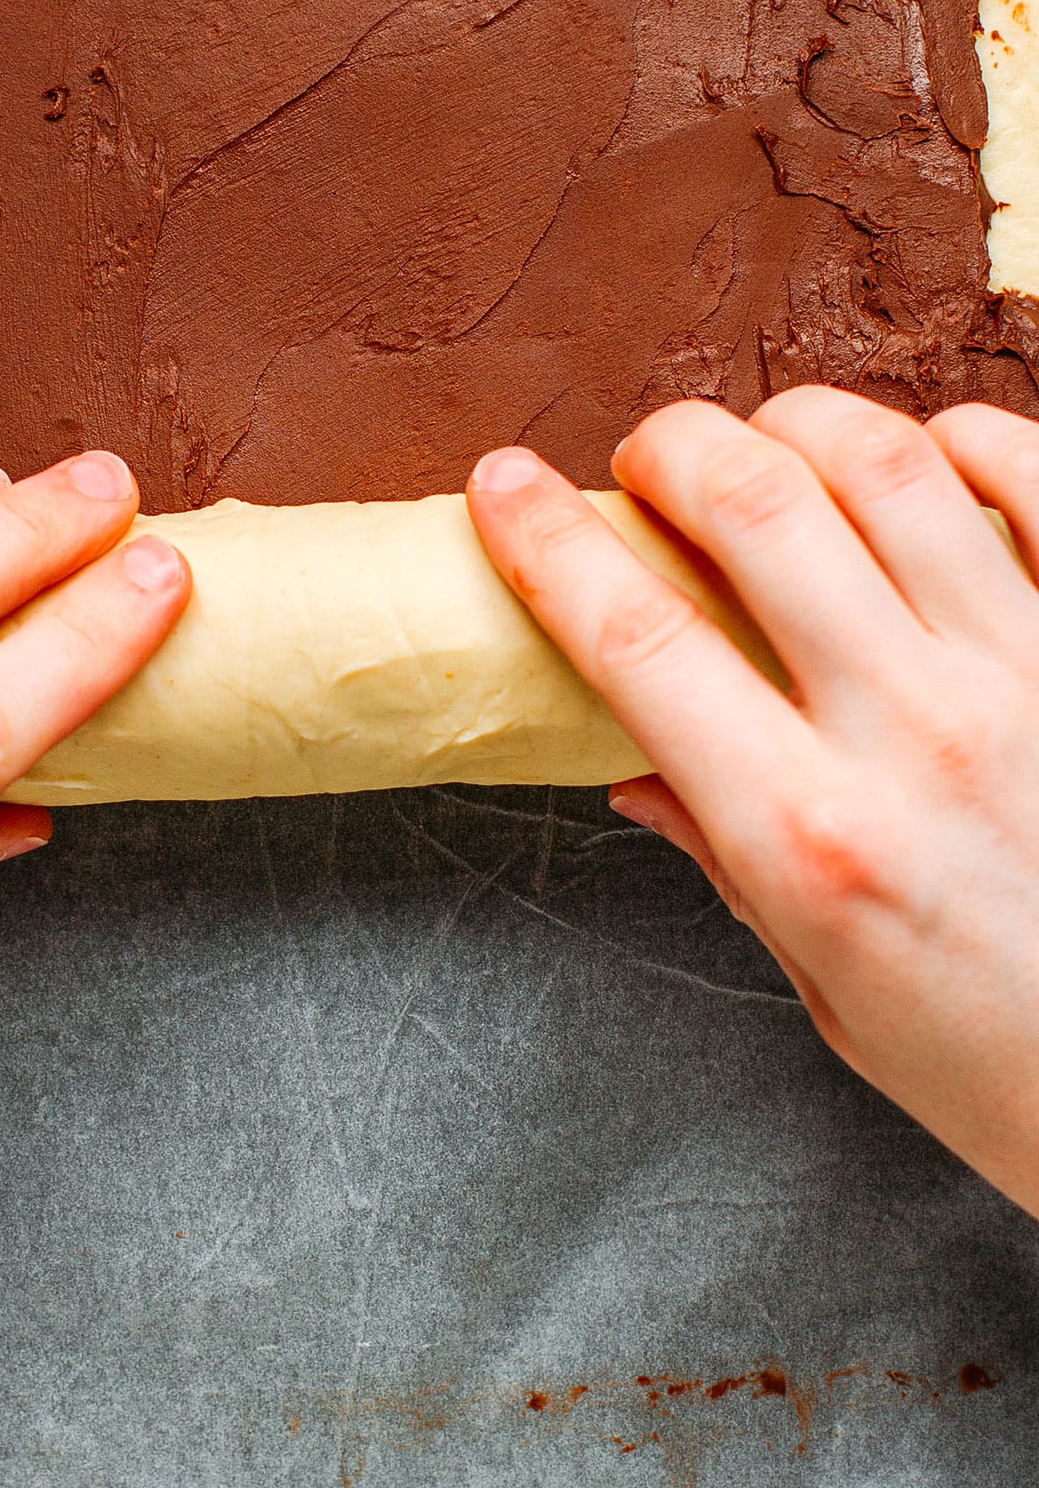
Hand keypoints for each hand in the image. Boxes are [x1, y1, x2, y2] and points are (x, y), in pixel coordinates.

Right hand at [467, 389, 1038, 1219]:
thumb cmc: (999, 1061)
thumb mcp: (826, 988)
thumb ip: (726, 856)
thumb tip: (640, 763)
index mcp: (811, 835)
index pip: (638, 640)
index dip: (549, 542)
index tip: (502, 489)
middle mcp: (916, 733)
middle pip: (758, 508)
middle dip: (672, 449)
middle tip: (647, 462)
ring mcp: (1024, 672)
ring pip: (890, 467)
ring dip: (800, 426)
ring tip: (769, 448)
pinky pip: (1032, 481)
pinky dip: (964, 440)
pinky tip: (923, 458)